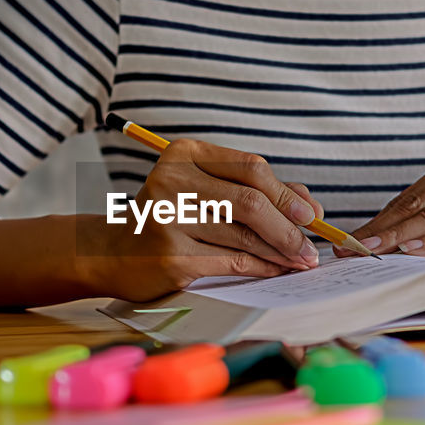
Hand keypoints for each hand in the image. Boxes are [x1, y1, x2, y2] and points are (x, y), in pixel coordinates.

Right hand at [86, 139, 323, 300]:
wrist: (114, 251)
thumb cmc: (171, 217)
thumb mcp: (208, 191)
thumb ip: (256, 190)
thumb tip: (309, 206)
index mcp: (184, 154)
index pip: (250, 168)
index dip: (287, 193)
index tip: (310, 214)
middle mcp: (172, 181)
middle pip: (251, 202)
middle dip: (289, 227)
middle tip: (310, 245)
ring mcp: (168, 218)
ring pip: (244, 236)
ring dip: (280, 251)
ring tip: (298, 260)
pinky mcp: (171, 255)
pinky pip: (232, 261)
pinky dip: (262, 267)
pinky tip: (276, 269)